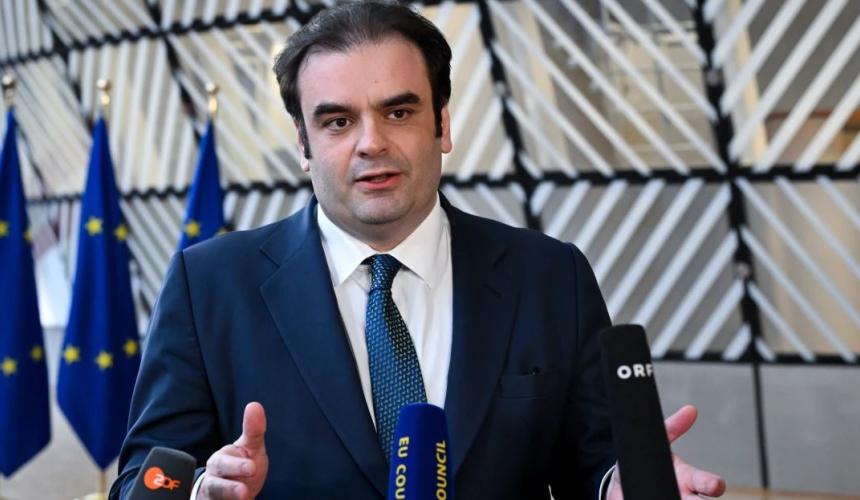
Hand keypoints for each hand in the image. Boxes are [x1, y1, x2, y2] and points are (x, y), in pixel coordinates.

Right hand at [199, 402, 268, 499]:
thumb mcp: (250, 448)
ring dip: (227, 498)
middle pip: (216, 484)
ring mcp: (213, 495)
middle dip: (229, 486)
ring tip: (244, 498)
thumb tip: (254, 405)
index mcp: (220, 461)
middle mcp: (213, 479)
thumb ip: (253, 430)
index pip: (225, 462)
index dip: (237, 465)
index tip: (252, 467)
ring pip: (214, 496)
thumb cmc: (241, 466)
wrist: (230, 491)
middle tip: (245, 490)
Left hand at [606, 405, 725, 499]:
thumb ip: (672, 427)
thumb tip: (691, 409)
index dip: (713, 484)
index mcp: (688, 479)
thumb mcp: (658, 443)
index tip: (714, 485)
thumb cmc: (648, 464)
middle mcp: (684, 496)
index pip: (709, 484)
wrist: (624, 483)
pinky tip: (646, 499)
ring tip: (666, 498)